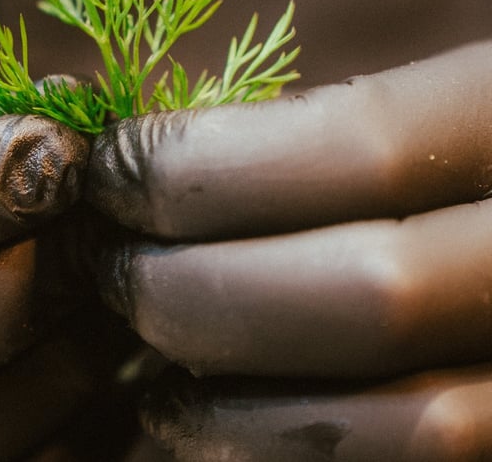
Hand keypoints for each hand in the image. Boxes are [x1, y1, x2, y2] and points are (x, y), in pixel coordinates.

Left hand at [85, 40, 491, 458]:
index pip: (365, 143)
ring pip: (402, 419)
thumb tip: (153, 165)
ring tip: (144, 351)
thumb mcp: (414, 109)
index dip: (204, 163)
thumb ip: (312, 134)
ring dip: (227, 392)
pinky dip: (270, 450)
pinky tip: (199, 417)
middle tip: (110, 263)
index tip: (109, 171)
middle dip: (196, 281)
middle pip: (371, 290)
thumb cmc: (428, 161)